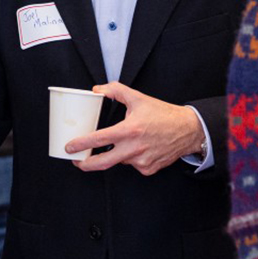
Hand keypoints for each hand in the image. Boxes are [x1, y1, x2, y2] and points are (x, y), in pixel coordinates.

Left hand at [65, 82, 202, 174]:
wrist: (188, 130)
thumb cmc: (164, 114)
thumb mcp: (138, 98)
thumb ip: (115, 91)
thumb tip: (97, 90)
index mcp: (129, 130)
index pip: (99, 140)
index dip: (81, 144)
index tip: (69, 147)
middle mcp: (134, 148)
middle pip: (103, 162)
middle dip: (85, 164)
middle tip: (76, 161)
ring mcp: (142, 161)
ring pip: (119, 161)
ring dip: (115, 154)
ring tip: (124, 142)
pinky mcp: (148, 169)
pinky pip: (132, 165)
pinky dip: (130, 157)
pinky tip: (139, 147)